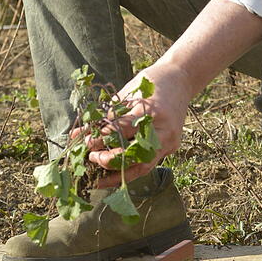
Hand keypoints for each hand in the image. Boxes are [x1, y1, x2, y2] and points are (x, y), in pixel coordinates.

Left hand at [81, 60, 192, 186]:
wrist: (181, 79)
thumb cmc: (150, 82)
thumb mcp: (128, 93)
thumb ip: (108, 115)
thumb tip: (80, 134)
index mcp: (152, 110)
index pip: (122, 130)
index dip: (102, 138)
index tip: (86, 142)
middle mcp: (163, 129)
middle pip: (134, 154)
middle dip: (109, 160)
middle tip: (91, 157)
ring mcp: (170, 140)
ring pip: (143, 166)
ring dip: (119, 176)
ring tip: (98, 181)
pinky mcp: (171, 147)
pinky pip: (149, 164)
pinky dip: (130, 170)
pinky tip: (114, 174)